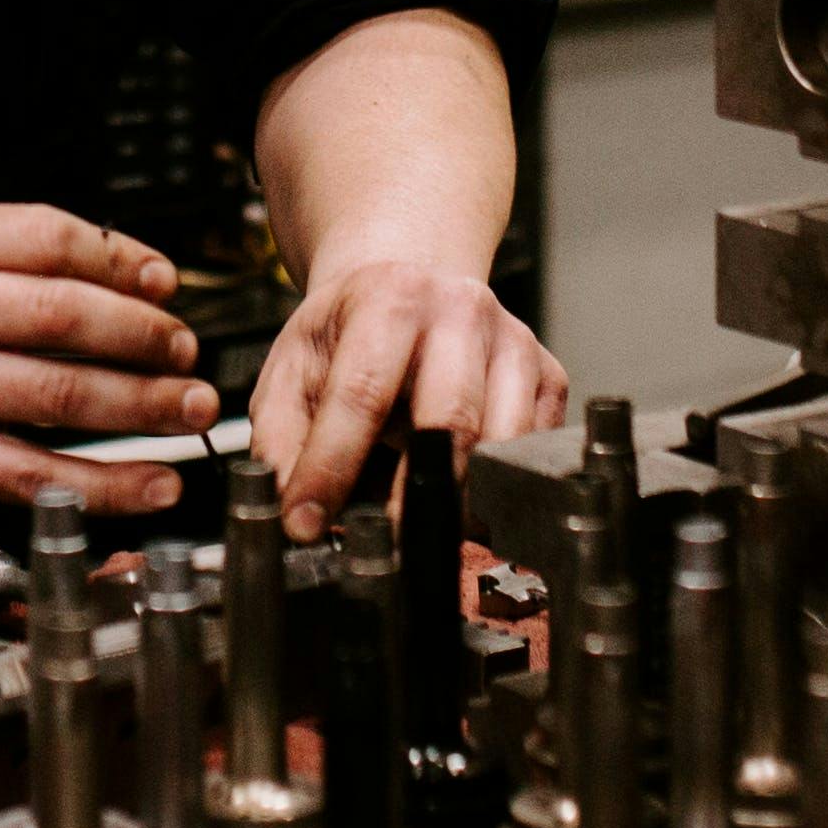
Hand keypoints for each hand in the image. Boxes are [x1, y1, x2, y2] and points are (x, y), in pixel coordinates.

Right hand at [0, 196, 225, 514]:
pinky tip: (150, 484)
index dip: (123, 260)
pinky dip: (103, 483)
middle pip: (60, 315)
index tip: (167, 282)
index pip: (48, 237)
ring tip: (193, 409)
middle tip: (190, 351)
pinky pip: (31, 474)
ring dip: (142, 405)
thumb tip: (133, 274)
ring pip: (56, 395)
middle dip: (145, 336)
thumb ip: (10, 247)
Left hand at [245, 256, 565, 537]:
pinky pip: (531, 452)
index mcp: (391, 297)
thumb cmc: (353, 331)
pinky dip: (498, 489)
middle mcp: (462, 312)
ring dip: (461, 500)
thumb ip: (280, 433)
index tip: (306, 522)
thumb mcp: (295, 363)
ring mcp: (514, 343)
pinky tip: (463, 496)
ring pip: (501, 445)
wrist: (412, 282)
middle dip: (413, 495)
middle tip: (383, 544)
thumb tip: (287, 503)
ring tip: (421, 527)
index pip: (362, 394)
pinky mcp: (548, 376)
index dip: (331, 467)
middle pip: (451, 420)